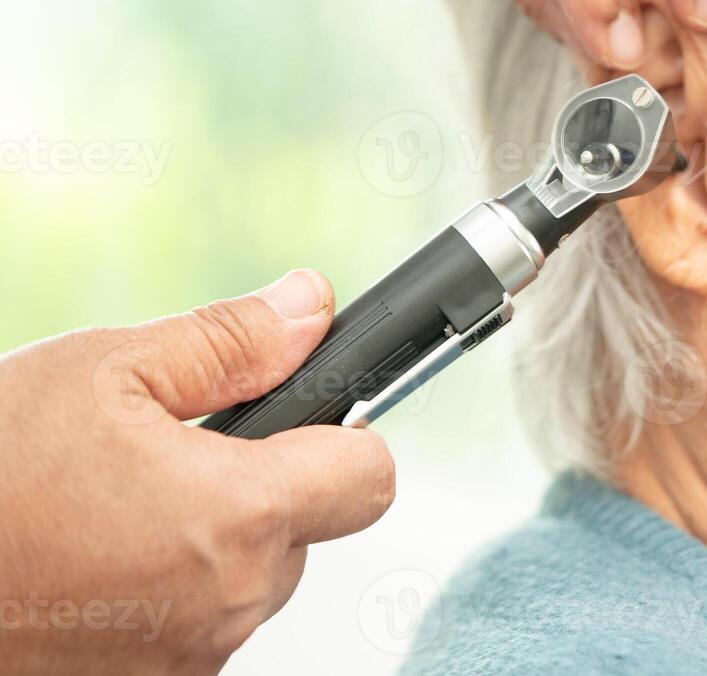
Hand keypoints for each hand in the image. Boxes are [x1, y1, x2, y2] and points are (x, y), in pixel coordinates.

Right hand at [0, 270, 394, 674]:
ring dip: (208, 544)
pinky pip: (195, 627)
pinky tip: (97, 562)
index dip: (344, 437)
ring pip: (249, 582)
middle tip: (173, 455)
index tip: (301, 417)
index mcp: (238, 518)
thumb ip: (228, 341)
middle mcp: (229, 605)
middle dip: (260, 487)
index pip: (368, 478)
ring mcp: (188, 662)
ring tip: (115, 509)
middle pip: (306, 530)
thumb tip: (310, 307)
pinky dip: (165, 593)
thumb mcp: (100, 373)